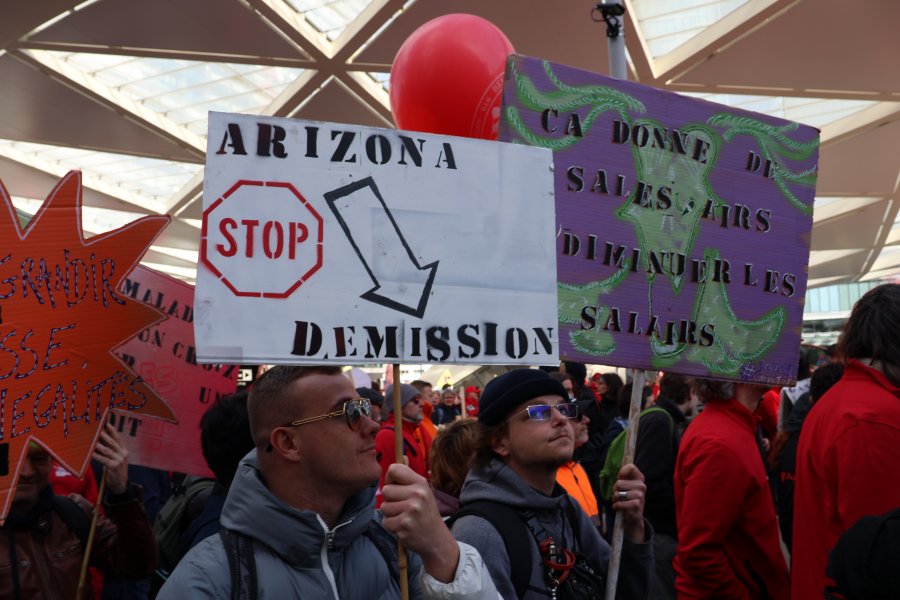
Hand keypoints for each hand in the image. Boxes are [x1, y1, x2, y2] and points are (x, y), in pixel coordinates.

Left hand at [93, 422, 129, 494]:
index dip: (112, 431)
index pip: (118, 438)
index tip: (106, 424)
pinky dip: (96, 455)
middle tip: (96, 429)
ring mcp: (119, 460)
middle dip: (103, 435)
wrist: (120, 485)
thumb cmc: (115, 471)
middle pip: (112, 442)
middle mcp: (123, 454)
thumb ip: (111, 451)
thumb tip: (99, 442)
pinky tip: (90, 452)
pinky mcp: (114, 466)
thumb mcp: (116, 459)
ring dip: (97, 444)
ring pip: (106, 450)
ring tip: (91, 439)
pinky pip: (103, 459)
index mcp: (124, 451)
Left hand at [380, 463, 458, 582]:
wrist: (436, 538)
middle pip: (385, 490)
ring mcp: (411, 510)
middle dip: (390, 500)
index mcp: (420, 483)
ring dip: (390, 514)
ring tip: (403, 517)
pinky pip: (385, 521)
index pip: (394, 469)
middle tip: (402, 506)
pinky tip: (402, 526)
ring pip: (384, 507)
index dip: (390, 478)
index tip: (395, 486)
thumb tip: (400, 460)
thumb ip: (408, 478)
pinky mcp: (404, 525)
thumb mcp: (422, 491)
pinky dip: (391, 526)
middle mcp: (417, 494)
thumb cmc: (425, 512)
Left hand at [612, 463, 646, 541]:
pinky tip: (619, 507)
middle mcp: (641, 486)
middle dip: (615, 490)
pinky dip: (616, 506)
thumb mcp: (626, 485)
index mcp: (639, 478)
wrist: (633, 516)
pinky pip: (619, 503)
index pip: (631, 467)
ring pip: (618, 494)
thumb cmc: (627, 498)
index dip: (622, 472)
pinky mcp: (636, 505)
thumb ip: (623, 476)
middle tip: (619, 495)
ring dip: (615, 499)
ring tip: (619, 501)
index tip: (620, 478)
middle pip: (619, 483)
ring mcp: (640, 495)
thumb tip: (619, 462)